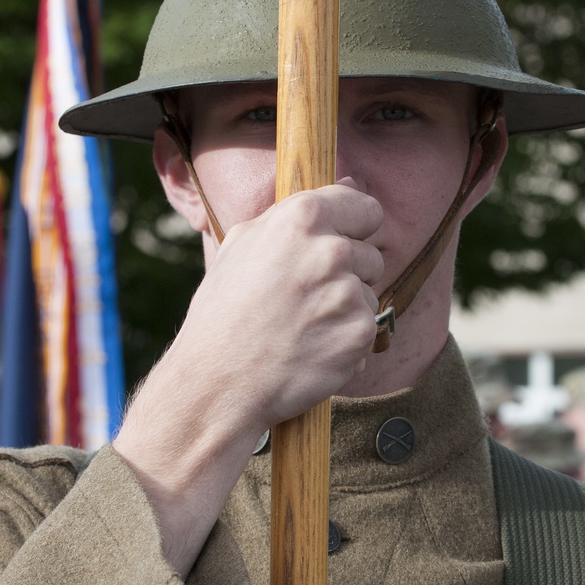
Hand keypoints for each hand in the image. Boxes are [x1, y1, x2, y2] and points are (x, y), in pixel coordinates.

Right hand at [113, 177, 382, 574]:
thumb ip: (282, 223)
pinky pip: (369, 330)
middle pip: (372, 246)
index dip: (359, 220)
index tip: (352, 233)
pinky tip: (310, 352)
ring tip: (302, 328)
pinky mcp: (355, 339)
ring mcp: (341, 297)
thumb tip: (323, 197)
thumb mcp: (238, 254)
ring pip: (372, 289)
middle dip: (351, 268)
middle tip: (310, 295)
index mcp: (293, 221)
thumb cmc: (216, 322)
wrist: (213, 388)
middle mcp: (323, 253)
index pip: (360, 200)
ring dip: (348, 307)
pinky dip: (349, 342)